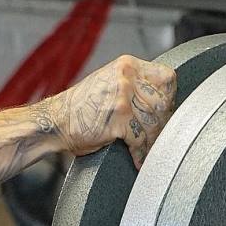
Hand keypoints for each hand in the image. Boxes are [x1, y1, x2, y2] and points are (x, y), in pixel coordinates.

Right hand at [48, 55, 176, 167]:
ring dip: (153, 141)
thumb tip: (158, 100)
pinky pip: (139, 140)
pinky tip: (138, 159)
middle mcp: (127, 79)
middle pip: (162, 103)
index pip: (166, 78)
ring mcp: (122, 100)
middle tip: (158, 135)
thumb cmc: (80, 107)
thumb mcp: (109, 82)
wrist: (55, 121)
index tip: (165, 111)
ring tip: (149, 150)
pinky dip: (140, 153)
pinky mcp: (118, 122)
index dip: (169, 97)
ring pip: (153, 123)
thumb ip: (133, 84)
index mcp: (127, 66)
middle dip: (163, 123)